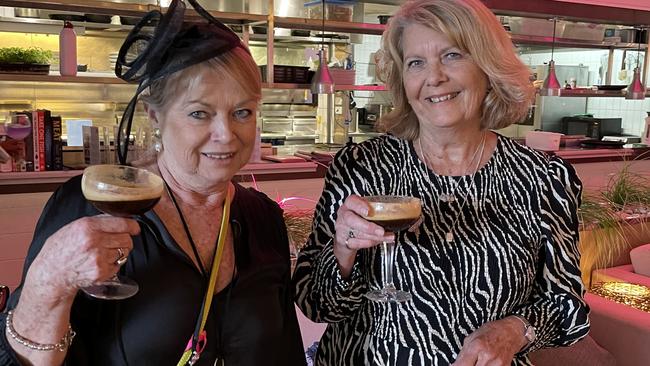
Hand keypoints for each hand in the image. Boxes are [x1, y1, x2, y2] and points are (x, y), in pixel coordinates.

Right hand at [25, 215, 140, 299]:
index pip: (122, 223)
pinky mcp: (101, 272)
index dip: (132, 226)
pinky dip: (113, 264)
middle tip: (116, 242)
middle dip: (125, 239)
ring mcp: (98, 258)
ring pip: (124, 252)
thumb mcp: (74, 227)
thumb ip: (96, 222)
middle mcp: (94, 241)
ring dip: (119, 252)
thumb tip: (118, 218)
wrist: (51, 273)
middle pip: (126, 238)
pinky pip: (118, 265)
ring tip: (103, 253)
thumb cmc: (60, 249)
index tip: (135, 228)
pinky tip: (100, 262)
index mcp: (87, 226)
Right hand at [332, 195, 392, 277]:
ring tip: (387, 237)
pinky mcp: (342, 240)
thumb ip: (377, 211)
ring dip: (373, 237)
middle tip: (381, 231)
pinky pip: (356, 243)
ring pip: (356, 233)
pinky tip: (378, 241)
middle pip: (352, 220)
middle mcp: (344, 215)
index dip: (359, 205)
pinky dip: (369, 243)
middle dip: (368, 227)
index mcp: (350, 205)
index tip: (368, 211)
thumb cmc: (359, 220)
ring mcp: (341, 228)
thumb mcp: (366, 212)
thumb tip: (403, 212)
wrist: (346, 236)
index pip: (351, 201)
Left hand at [452, 317, 527, 365]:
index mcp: (477, 346)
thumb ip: (462, 354)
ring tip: (476, 362)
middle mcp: (487, 356)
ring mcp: (497, 364)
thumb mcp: (471, 338)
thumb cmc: (491, 332)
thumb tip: (454, 365)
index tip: (454, 365)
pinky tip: (483, 363)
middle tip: (468, 363)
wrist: (511, 332)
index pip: (461, 365)